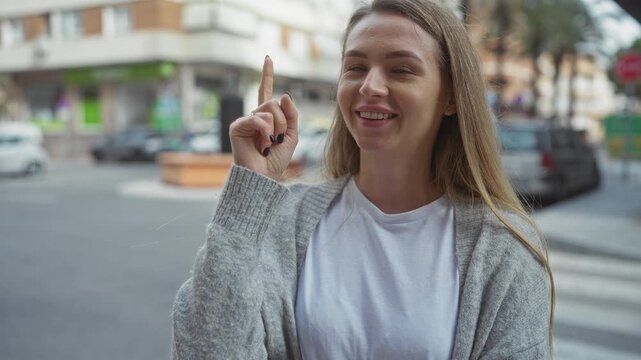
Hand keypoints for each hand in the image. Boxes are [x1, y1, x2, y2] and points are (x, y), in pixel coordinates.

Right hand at [229, 56, 297, 179]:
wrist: (263, 177)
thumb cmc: (276, 161)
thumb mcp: (292, 136)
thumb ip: (292, 115)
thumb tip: (283, 95)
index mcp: (267, 117)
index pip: (266, 92)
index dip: (267, 75)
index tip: (268, 58)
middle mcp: (255, 116)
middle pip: (274, 102)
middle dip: (283, 121)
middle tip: (277, 140)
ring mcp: (246, 120)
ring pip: (269, 109)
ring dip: (275, 128)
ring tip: (268, 143)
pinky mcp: (237, 126)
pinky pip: (258, 119)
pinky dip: (265, 131)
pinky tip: (261, 143)